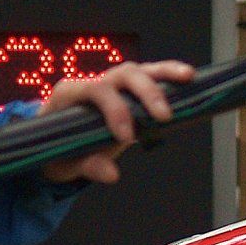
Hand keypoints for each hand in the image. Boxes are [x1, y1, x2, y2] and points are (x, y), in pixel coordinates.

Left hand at [39, 60, 194, 184]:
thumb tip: (111, 174)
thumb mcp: (64, 165)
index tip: (127, 137)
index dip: (114, 109)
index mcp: (70, 94)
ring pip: (138, 70)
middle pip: (122, 74)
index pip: (96, 90)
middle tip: (163, 116)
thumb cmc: (58, 150)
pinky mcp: (128, 91)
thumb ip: (86, 166)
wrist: (55, 142)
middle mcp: (93, 83)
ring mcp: (112, 84)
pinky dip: (169, 76)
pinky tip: (189, 78)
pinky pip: (149, 77)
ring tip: (187, 78)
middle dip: (145, 92)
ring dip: (164, 74)